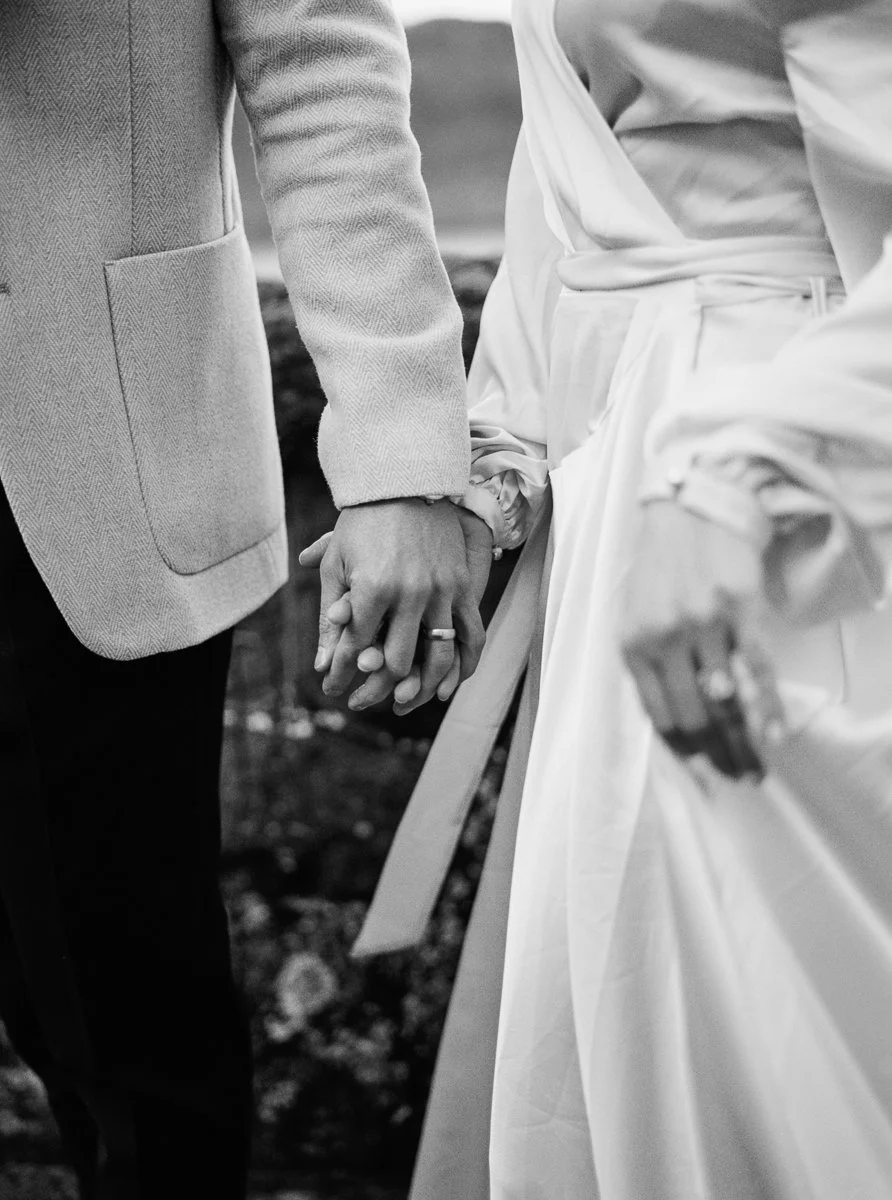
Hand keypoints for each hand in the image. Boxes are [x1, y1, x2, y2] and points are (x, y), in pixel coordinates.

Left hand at [298, 499, 485, 711]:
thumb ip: (332, 614)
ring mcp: (443, 591)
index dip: (340, 673)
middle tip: (360, 701)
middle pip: (397, 661)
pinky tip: (446, 686)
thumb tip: (321, 664)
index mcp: (374, 588)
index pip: (356, 647)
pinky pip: (471, 636)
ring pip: (438, 657)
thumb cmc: (363, 522)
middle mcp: (411, 594)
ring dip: (419, 687)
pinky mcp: (465, 586)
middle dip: (374, 688)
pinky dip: (462, 667)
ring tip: (400, 702)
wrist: (408, 481)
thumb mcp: (338, 563)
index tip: (331, 689)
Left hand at [619, 501, 785, 780]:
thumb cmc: (660, 568)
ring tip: (756, 765)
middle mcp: (665, 637)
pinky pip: (757, 669)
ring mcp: (704, 623)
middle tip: (736, 776)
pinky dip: (767, 706)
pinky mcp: (740, 609)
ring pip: (727, 698)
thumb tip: (674, 721)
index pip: (658, 714)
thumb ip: (648, 665)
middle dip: (717, 753)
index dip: (683, 749)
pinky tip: (774, 734)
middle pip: (694, 713)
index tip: (702, 771)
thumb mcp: (635, 616)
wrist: (690, 510)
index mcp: (633, 644)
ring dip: (744, 739)